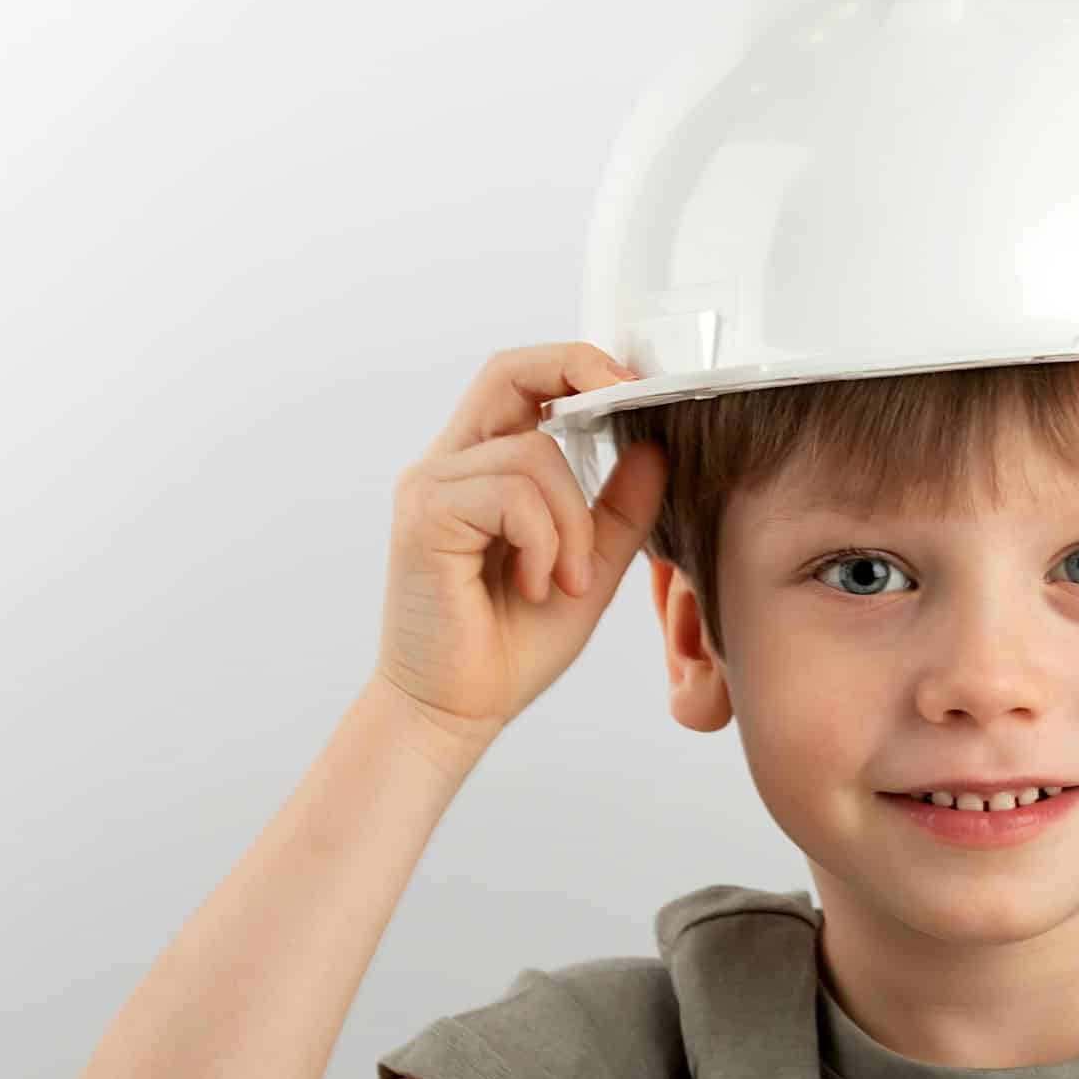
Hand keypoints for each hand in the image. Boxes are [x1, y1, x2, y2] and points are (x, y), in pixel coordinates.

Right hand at [374, 342, 665, 766]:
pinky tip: (534, 586)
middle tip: (629, 398)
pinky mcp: (425, 517)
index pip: (523, 379)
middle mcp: (449, 465)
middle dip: (578, 371)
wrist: (455, 712)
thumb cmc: (509, 647)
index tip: (637, 386)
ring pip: (534, 454)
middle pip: (509, 371)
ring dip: (572, 524)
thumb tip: (654, 447)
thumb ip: (619, 511)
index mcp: (482, 467)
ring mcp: (430, 487)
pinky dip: (545, 542)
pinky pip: (513, 495)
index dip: (579, 365)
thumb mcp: (588, 567)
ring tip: (563, 581)